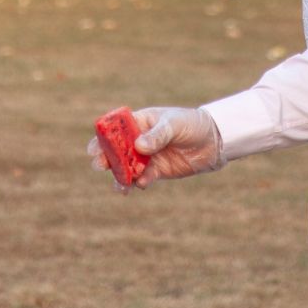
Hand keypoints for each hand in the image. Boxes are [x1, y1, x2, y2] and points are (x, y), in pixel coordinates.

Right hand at [86, 106, 225, 189]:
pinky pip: (141, 178)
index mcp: (139, 122)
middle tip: (102, 166)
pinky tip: (143, 184)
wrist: (212, 141)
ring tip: (120, 186)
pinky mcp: (156, 171)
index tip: (94, 149)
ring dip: (120, 176)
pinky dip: (139, 182)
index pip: (115, 129)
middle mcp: (139, 140)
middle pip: (115, 151)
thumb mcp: (174, 125)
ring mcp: (146, 157)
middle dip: (106, 159)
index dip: (102, 138)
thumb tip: (139, 147)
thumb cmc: (191, 124)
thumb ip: (157, 135)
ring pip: (126, 168)